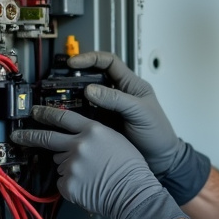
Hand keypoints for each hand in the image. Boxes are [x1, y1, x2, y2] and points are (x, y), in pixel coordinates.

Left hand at [10, 105, 187, 218]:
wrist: (133, 192)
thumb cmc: (130, 168)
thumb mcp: (115, 139)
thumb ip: (94, 135)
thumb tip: (75, 137)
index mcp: (93, 131)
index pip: (63, 117)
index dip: (46, 114)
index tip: (36, 112)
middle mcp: (79, 145)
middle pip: (47, 138)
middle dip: (29, 136)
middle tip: (18, 135)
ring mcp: (72, 165)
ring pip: (59, 163)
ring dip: (68, 166)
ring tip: (88, 173)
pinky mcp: (68, 183)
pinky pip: (63, 181)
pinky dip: (71, 184)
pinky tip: (87, 184)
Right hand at [67, 51, 209, 204]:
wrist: (161, 160)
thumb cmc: (158, 134)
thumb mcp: (140, 113)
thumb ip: (117, 100)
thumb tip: (90, 89)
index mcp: (131, 85)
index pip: (109, 62)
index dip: (90, 59)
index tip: (73, 63)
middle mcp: (118, 94)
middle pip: (93, 78)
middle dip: (76, 77)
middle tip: (58, 82)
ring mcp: (109, 109)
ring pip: (86, 97)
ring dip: (72, 97)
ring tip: (57, 99)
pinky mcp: (103, 124)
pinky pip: (86, 115)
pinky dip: (75, 115)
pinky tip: (65, 118)